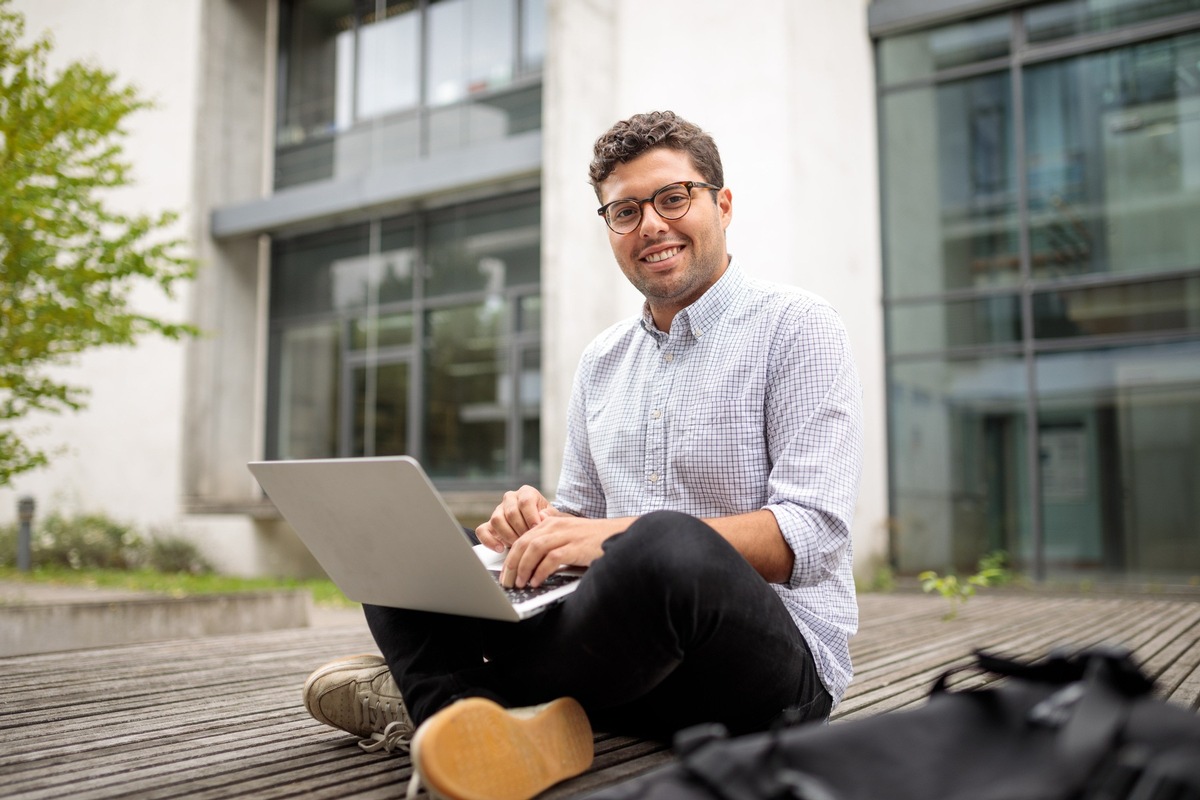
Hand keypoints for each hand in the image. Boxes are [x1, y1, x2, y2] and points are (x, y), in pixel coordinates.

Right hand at [476, 485, 551, 551]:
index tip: (536, 529)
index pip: (525, 501)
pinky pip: (482, 531)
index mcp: (526, 492)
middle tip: (529, 541)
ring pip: (497, 520)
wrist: (540, 528)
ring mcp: (498, 511)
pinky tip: (500, 549)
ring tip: (519, 545)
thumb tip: (543, 516)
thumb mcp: (553, 516)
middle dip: (521, 530)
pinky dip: (489, 541)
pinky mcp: (489, 524)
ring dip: (508, 536)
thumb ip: (551, 515)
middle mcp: (510, 499)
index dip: (531, 516)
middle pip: (511, 513)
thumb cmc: (547, 521)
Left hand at [501, 512, 629, 588]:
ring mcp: (565, 536)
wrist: (618, 535)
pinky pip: (551, 559)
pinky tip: (537, 581)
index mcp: (551, 522)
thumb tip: (534, 533)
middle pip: (524, 544)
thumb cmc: (593, 538)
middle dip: (512, 565)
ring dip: (524, 568)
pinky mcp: (575, 547)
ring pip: (534, 550)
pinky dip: (541, 572)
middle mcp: (555, 526)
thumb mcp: (569, 531)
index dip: (511, 558)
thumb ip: (551, 531)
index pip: (522, 539)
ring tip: (521, 583)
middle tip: (508, 582)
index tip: (506, 573)